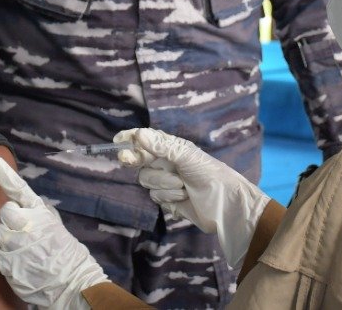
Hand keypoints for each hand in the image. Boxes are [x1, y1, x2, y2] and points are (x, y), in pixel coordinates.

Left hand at [0, 156, 107, 308]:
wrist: (71, 284)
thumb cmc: (67, 255)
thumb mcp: (57, 227)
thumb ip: (40, 215)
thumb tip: (24, 207)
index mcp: (41, 213)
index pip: (20, 189)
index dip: (4, 175)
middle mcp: (26, 224)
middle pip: (3, 213)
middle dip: (8, 221)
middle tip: (19, 231)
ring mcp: (15, 243)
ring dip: (6, 240)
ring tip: (21, 250)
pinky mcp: (6, 262)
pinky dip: (4, 258)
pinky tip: (18, 263)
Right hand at [115, 128, 269, 266]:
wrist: (224, 206)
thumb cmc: (209, 175)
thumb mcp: (187, 157)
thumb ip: (162, 146)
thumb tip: (139, 134)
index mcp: (172, 148)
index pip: (146, 140)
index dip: (131, 139)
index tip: (117, 139)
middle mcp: (167, 163)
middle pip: (141, 161)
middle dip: (138, 161)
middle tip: (127, 159)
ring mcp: (166, 181)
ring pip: (147, 180)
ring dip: (162, 183)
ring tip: (181, 186)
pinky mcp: (168, 200)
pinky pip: (155, 196)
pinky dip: (167, 197)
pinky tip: (182, 198)